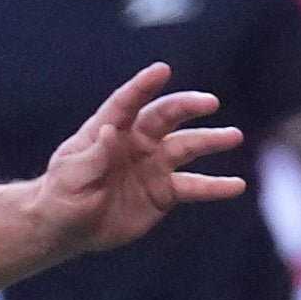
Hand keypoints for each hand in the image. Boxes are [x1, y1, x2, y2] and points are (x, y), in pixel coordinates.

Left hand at [30, 64, 246, 257]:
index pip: (127, 103)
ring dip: (211, 141)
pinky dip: (215, 186)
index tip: (161, 70)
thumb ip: (94, 156)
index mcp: (109, 130)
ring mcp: (154, 165)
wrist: (68, 228)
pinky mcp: (164, 191)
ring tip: (234, 136)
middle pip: (167, 117)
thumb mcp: (72, 176)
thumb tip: (110, 131)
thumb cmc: (64, 195)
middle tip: (209, 103)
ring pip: (187, 147)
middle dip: (188, 107)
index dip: (143, 87)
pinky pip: (193, 186)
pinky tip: (236, 185)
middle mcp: (138, 141)